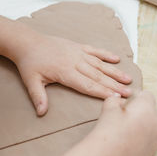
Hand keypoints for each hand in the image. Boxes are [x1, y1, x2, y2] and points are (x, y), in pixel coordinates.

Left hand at [10, 31, 132, 115]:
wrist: (28, 42)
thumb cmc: (30, 64)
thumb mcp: (31, 81)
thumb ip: (38, 97)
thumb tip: (41, 113)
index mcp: (66, 72)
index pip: (88, 85)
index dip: (102, 92)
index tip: (116, 98)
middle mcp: (75, 62)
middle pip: (98, 76)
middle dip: (114, 85)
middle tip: (129, 93)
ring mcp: (78, 53)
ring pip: (100, 64)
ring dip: (115, 72)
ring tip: (128, 79)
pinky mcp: (78, 46)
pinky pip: (95, 50)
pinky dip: (106, 54)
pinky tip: (117, 59)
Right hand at [92, 91, 156, 155]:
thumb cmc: (109, 130)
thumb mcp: (108, 108)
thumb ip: (115, 100)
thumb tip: (119, 101)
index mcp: (147, 108)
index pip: (147, 95)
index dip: (135, 97)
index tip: (125, 104)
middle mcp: (156, 121)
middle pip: (150, 111)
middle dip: (139, 111)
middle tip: (122, 118)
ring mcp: (156, 138)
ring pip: (151, 126)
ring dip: (141, 125)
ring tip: (124, 131)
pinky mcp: (152, 151)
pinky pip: (149, 139)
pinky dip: (141, 138)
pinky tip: (127, 143)